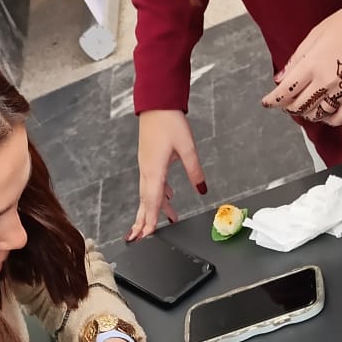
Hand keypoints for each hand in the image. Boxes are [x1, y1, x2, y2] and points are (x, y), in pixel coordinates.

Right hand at [131, 110, 205, 240]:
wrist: (157, 103)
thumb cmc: (169, 122)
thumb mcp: (187, 147)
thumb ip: (195, 171)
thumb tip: (202, 190)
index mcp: (154, 170)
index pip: (151, 202)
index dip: (149, 220)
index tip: (146, 235)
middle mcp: (146, 170)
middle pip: (144, 202)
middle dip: (142, 221)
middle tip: (138, 238)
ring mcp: (146, 165)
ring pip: (147, 193)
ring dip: (151, 209)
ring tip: (158, 224)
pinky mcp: (149, 160)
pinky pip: (151, 183)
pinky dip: (157, 194)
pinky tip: (167, 197)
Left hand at [263, 0, 341, 127]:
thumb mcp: (315, 33)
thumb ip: (296, 58)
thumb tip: (280, 78)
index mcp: (311, 64)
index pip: (285, 91)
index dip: (273, 100)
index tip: (266, 102)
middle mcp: (324, 81)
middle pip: (298, 105)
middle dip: (288, 106)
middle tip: (285, 102)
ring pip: (316, 114)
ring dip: (306, 113)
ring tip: (303, 106)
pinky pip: (339, 117)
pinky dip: (328, 120)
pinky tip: (324, 115)